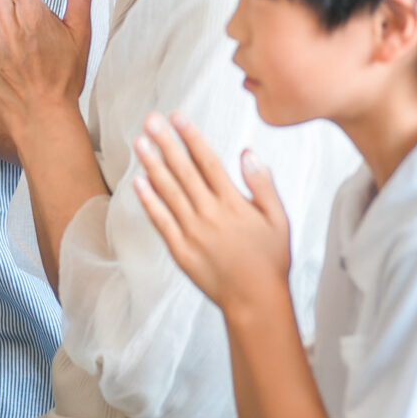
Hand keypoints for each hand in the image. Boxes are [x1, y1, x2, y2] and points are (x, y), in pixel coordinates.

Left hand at [130, 111, 291, 313]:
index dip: (191, 137)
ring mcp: (192, 232)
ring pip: (168, 192)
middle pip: (184, 171)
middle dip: (166, 143)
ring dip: (153, 165)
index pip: (208, 162)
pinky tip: (138, 182)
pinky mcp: (180, 250)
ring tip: (139, 142)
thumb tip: (248, 152)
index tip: (178, 116)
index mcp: (234, 204)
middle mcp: (210, 214)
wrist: (255, 300)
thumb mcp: (278, 219)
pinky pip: (160, 221)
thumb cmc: (270, 259)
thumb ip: (263, 184)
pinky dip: (148, 201)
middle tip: (150, 120)